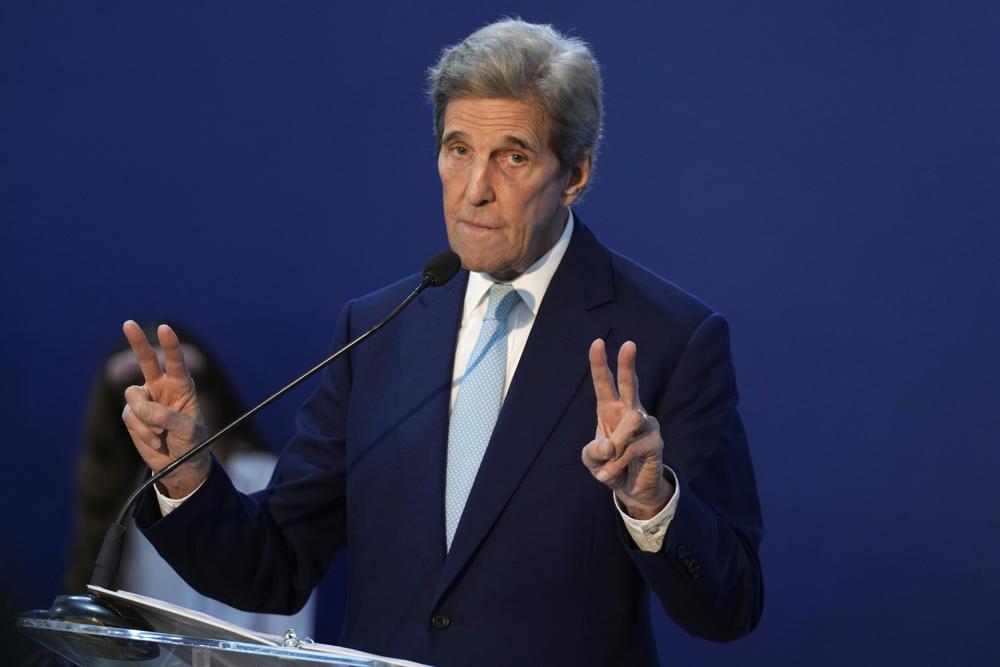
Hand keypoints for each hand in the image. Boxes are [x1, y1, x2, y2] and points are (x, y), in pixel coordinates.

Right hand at [121, 321, 208, 497]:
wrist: (180, 464)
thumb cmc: (192, 443)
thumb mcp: (188, 431)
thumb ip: (166, 417)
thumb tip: (141, 409)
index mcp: (182, 386)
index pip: (177, 362)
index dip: (170, 345)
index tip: (164, 328)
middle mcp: (162, 388)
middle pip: (148, 361)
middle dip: (137, 342)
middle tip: (128, 323)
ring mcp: (145, 400)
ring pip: (134, 397)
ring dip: (146, 418)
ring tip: (162, 434)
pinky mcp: (133, 415)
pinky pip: (131, 417)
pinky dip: (142, 431)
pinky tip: (155, 441)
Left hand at [581, 339, 672, 519]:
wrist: (631, 489)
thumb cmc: (610, 467)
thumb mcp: (592, 460)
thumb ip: (593, 452)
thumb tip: (609, 445)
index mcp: (610, 410)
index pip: (604, 383)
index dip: (599, 364)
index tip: (597, 342)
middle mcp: (629, 411)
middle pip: (630, 384)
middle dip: (627, 364)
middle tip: (629, 344)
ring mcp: (646, 424)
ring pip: (629, 422)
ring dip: (613, 448)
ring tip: (609, 463)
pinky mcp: (655, 440)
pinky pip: (631, 448)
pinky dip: (616, 465)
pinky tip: (614, 473)